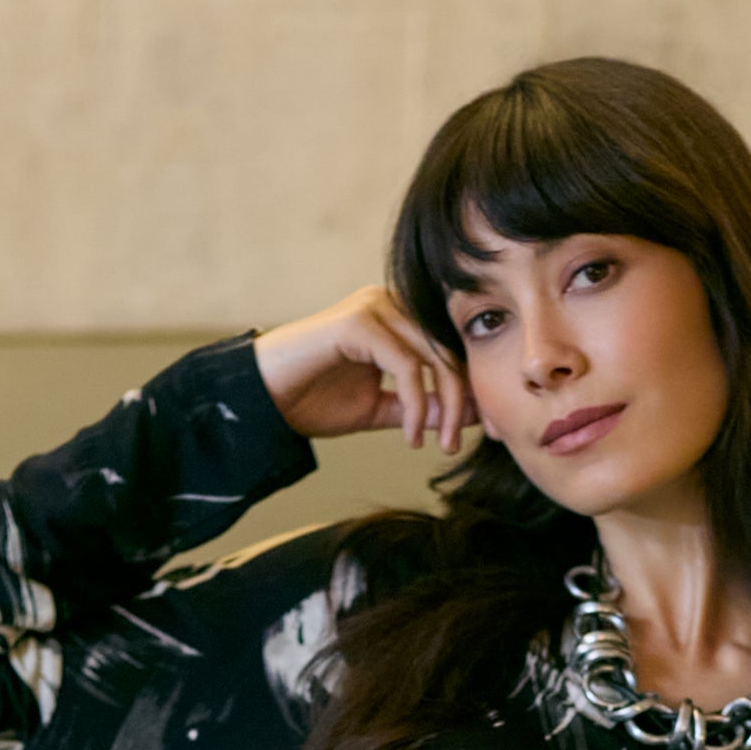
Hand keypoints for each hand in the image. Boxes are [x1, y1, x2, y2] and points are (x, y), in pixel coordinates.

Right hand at [252, 285, 478, 452]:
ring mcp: (375, 307)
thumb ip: (420, 407)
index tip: (485, 429)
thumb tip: (468, 414)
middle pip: (449, 351)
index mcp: (398, 319)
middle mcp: (390, 304)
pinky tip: (410, 436)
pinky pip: (406, 365)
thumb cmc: (315, 400)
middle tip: (458, 444)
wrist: (265, 401)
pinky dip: (416, 403)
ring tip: (437, 444)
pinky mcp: (360, 322)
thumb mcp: (381, 409)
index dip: (470, 388)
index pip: (450, 348)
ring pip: (434, 356)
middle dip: (463, 401)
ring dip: (442, 407)